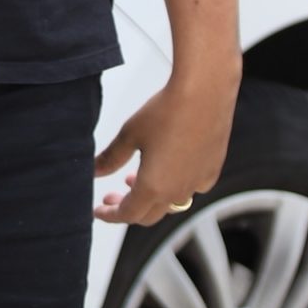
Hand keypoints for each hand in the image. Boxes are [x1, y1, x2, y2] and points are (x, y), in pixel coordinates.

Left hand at [94, 74, 237, 226]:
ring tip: (134, 179)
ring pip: (170, 204)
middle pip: (149, 215)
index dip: (110, 215)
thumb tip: (95, 171)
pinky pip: (192, 189)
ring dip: (150, 197)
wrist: (204, 92)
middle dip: (127, 208)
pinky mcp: (212, 170)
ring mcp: (198, 182)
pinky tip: (169, 171)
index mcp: (154, 187)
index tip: (99, 210)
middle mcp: (178, 191)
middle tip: (111, 196)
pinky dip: (175, 188)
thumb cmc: (166, 111)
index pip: (127, 214)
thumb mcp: (129, 135)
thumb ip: (111, 158)